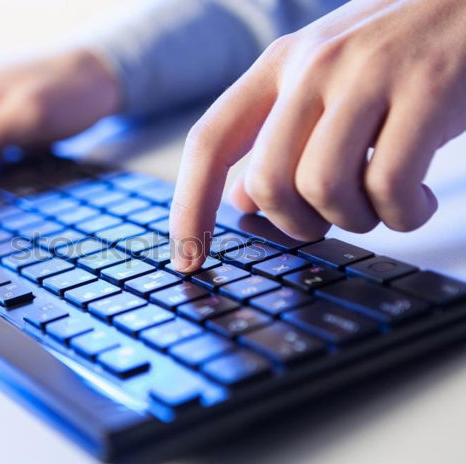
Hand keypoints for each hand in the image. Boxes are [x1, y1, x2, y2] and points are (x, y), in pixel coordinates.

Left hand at [170, 0, 465, 271]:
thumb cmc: (400, 56)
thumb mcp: (326, 86)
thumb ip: (277, 139)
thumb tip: (238, 201)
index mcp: (281, 64)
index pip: (210, 142)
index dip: (188, 207)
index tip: (185, 258)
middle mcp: (314, 64)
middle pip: (267, 182)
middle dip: (297, 224)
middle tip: (332, 219)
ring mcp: (369, 74)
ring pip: (322, 188)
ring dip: (355, 219)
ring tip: (383, 202)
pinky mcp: (427, 89)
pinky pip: (390, 187)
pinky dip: (405, 214)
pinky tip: (420, 199)